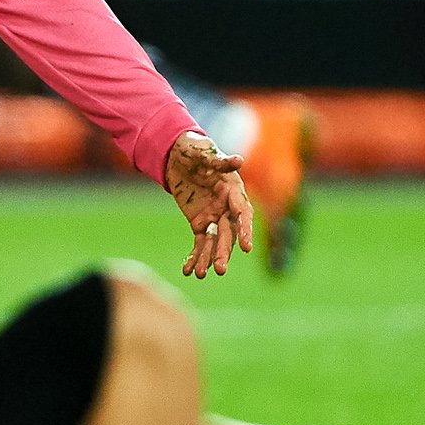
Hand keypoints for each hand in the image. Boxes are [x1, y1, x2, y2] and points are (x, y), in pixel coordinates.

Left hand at [162, 129, 254, 278]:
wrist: (177, 154)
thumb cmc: (194, 149)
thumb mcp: (203, 152)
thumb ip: (219, 161)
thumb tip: (239, 160)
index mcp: (234, 189)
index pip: (242, 212)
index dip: (245, 230)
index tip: (247, 247)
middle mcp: (227, 206)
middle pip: (228, 233)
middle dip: (224, 252)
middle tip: (220, 269)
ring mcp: (214, 216)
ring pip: (214, 242)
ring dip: (209, 259)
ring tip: (201, 275)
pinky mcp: (200, 222)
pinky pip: (200, 242)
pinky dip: (195, 256)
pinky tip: (188, 271)